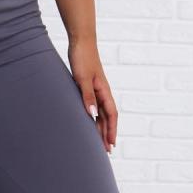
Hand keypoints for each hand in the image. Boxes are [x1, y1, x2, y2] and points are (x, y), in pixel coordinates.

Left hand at [67, 37, 116, 153]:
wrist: (80, 41)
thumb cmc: (82, 58)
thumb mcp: (82, 78)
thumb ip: (87, 96)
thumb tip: (92, 115)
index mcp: (104, 90)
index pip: (111, 115)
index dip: (111, 130)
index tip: (111, 145)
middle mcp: (102, 91)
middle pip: (107, 117)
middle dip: (107, 134)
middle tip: (106, 151)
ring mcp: (96, 89)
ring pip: (101, 112)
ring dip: (101, 127)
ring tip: (99, 141)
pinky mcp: (89, 85)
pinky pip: (94, 105)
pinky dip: (94, 116)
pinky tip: (89, 121)